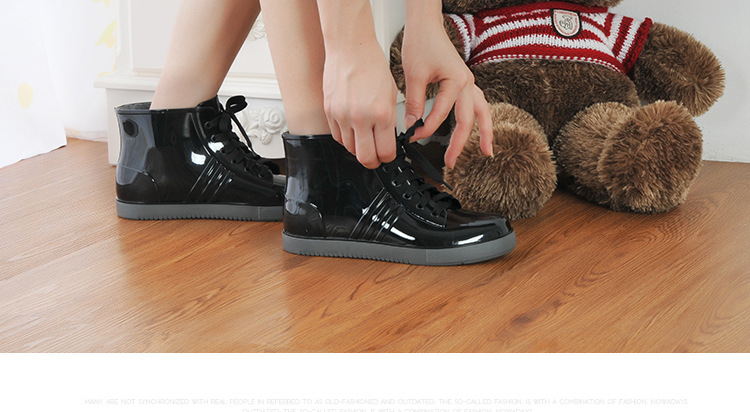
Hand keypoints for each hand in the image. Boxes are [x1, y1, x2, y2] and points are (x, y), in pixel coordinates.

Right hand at [322, 40, 397, 168]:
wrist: (350, 49)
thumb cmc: (371, 65)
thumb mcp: (391, 94)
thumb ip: (389, 119)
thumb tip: (387, 138)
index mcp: (381, 114)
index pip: (386, 151)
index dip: (388, 158)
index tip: (388, 156)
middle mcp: (361, 118)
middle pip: (366, 158)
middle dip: (373, 162)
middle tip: (376, 158)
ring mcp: (342, 116)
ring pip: (350, 149)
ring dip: (359, 149)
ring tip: (365, 140)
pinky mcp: (329, 112)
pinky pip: (337, 136)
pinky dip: (346, 138)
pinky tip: (353, 130)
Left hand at [401, 3, 492, 168]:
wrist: (425, 25)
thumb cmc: (421, 43)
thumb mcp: (414, 76)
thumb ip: (415, 103)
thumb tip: (412, 126)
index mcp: (456, 81)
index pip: (442, 114)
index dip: (427, 128)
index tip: (414, 137)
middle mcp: (467, 82)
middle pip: (469, 120)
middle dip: (460, 143)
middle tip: (452, 162)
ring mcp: (469, 83)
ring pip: (482, 112)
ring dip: (485, 132)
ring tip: (486, 151)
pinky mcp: (465, 83)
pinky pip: (478, 104)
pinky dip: (480, 119)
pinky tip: (480, 130)